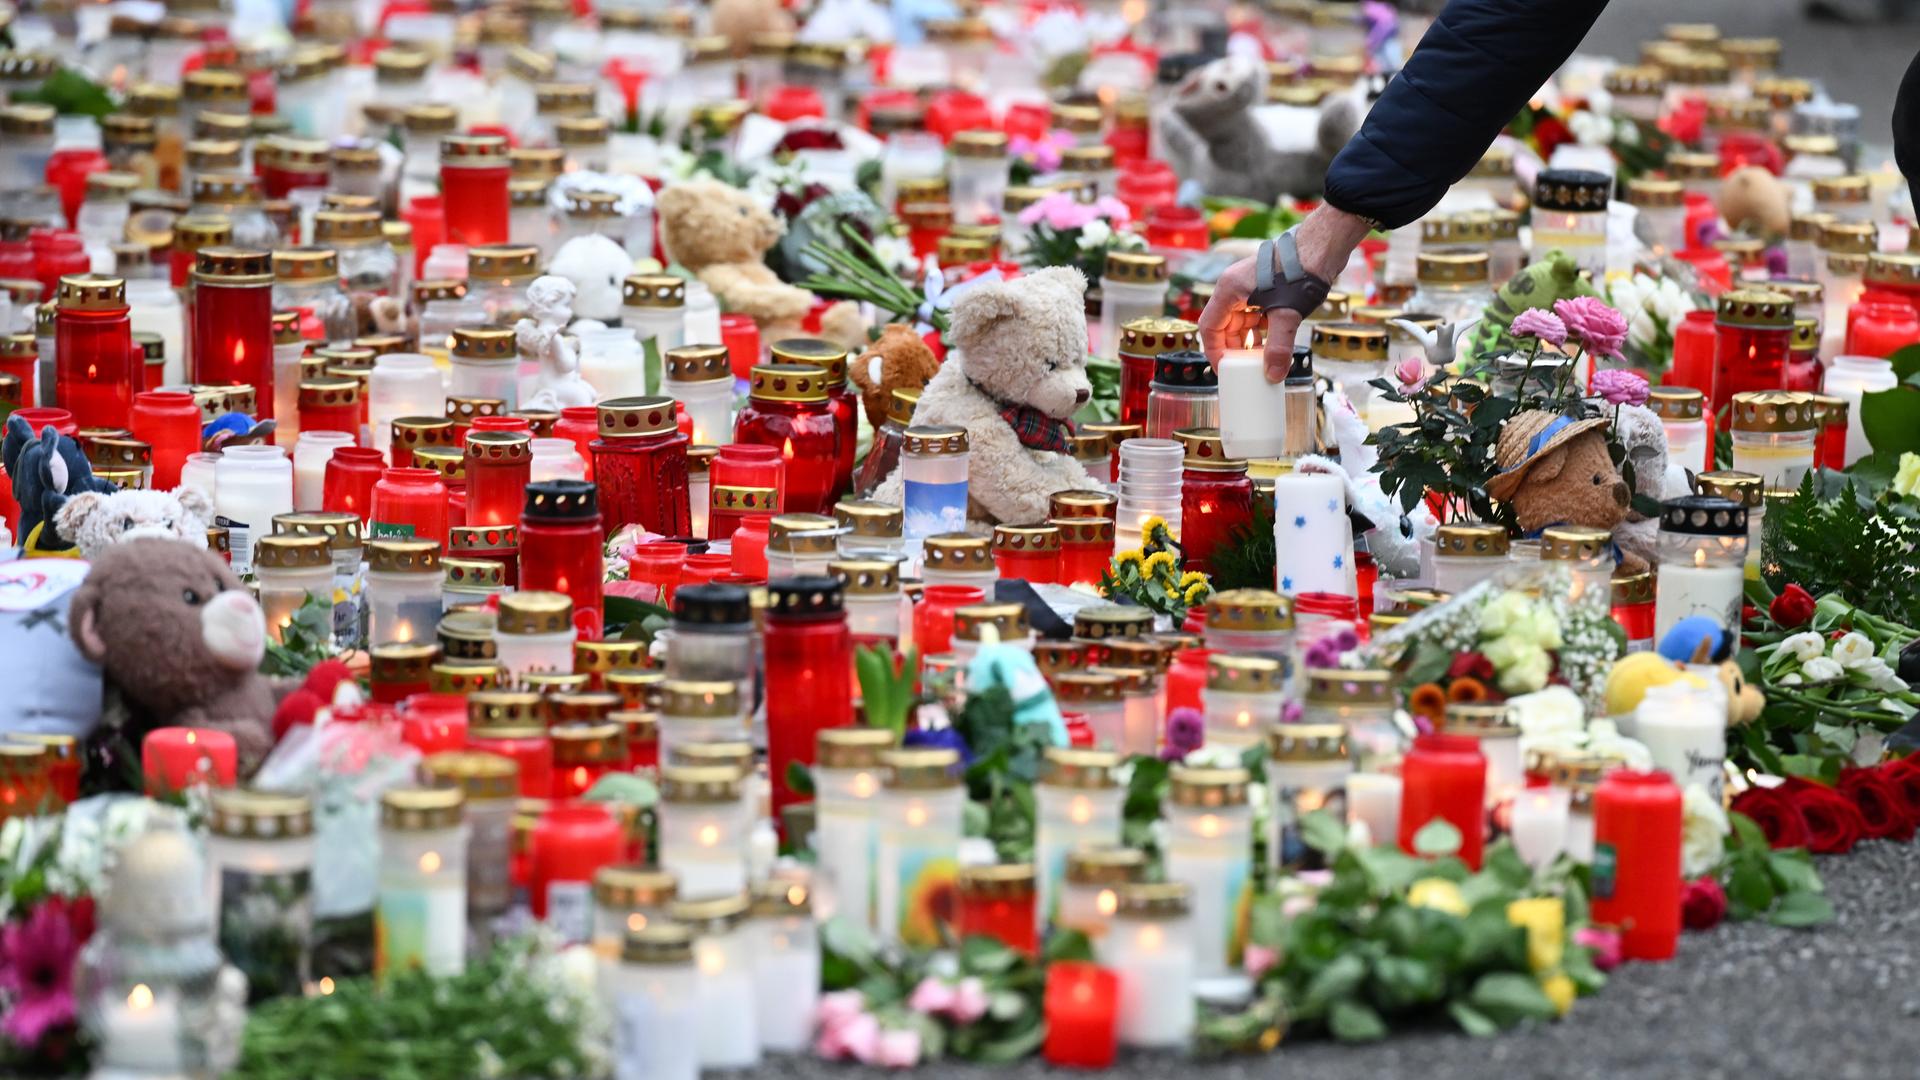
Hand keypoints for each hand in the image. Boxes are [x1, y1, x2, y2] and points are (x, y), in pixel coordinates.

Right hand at [1197, 204, 1371, 381]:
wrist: (1323, 244)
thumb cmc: (1301, 269)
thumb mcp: (1288, 313)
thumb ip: (1279, 347)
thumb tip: (1273, 374)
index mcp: (1230, 289)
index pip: (1209, 327)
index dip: (1215, 351)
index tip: (1225, 370)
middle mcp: (1235, 287)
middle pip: (1224, 325)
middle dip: (1235, 349)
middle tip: (1246, 369)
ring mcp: (1250, 286)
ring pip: (1241, 321)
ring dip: (1249, 341)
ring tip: (1262, 359)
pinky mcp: (1265, 287)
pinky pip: (1255, 314)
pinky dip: (1261, 331)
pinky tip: (1274, 343)